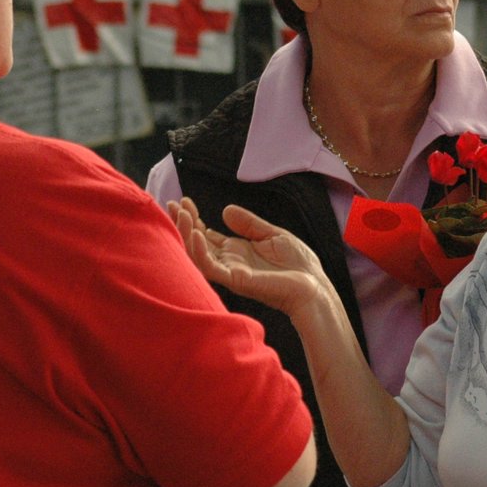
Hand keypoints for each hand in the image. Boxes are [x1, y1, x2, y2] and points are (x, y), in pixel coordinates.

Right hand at [169, 199, 334, 316]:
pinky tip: (195, 233)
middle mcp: (229, 262)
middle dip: (183, 224)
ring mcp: (230, 272)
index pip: (206, 235)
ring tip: (180, 214)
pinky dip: (200, 251)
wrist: (314, 284)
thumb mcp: (272, 234)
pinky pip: (211, 268)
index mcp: (236, 252)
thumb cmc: (297, 264)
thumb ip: (249, 224)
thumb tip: (225, 210)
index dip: (194, 219)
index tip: (184, 201)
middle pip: (197, 243)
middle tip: (172, 204)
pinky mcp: (236, 280)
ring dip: (186, 235)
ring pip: (197, 255)